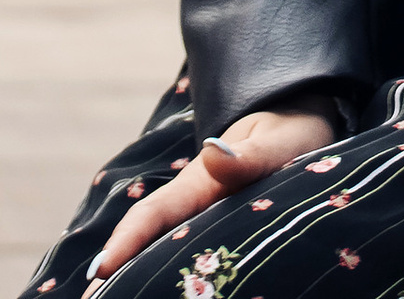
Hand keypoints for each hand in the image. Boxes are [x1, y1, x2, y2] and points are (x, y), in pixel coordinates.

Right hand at [89, 109, 338, 278]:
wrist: (301, 122)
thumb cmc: (292, 134)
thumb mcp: (280, 142)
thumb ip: (250, 156)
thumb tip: (212, 153)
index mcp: (203, 179)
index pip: (155, 214)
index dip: (127, 242)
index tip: (102, 271)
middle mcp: (193, 200)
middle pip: (146, 240)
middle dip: (116, 273)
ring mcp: (200, 215)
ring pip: (159, 249)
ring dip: (133, 277)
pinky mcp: (212, 227)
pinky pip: (181, 253)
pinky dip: (161, 275)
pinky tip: (151, 292)